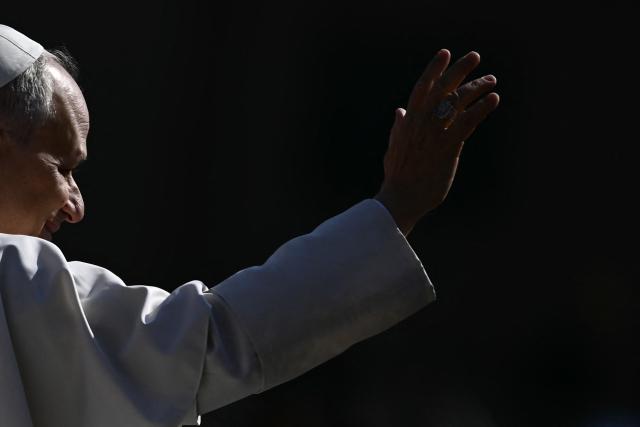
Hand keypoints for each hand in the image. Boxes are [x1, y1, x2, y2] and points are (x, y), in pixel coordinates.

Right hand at [375, 49, 499, 235]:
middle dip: (460, 69)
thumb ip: (399, 127)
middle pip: (443, 87)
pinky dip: (481, 108)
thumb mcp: (394, 146)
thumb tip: (400, 110)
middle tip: (475, 57)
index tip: (445, 54)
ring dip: (476, 87)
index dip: (434, 69)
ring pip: (458, 102)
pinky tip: (493, 99)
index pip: (422, 87)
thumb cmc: (398, 175)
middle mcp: (421, 122)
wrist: (400, 197)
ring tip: (491, 80)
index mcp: (409, 120)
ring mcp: (435, 134)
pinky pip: (468, 122)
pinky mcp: (448, 148)